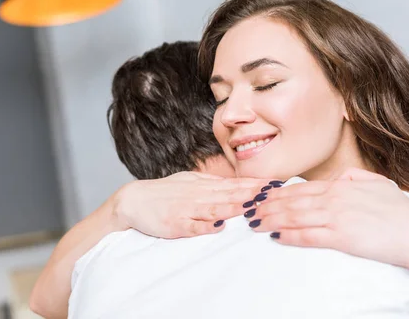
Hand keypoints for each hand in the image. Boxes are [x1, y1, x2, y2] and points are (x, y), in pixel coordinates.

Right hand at [114, 171, 268, 238]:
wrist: (133, 200)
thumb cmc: (164, 193)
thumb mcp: (190, 181)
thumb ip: (213, 184)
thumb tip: (237, 186)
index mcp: (203, 185)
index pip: (233, 185)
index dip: (254, 185)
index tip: (274, 185)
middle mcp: (198, 195)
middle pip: (230, 195)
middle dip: (252, 194)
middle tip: (273, 194)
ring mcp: (186, 210)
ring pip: (214, 208)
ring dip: (235, 208)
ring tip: (253, 207)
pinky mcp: (175, 225)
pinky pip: (192, 226)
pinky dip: (205, 226)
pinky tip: (218, 227)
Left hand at [247, 167, 408, 267]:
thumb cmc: (400, 210)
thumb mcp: (377, 183)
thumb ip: (354, 178)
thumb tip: (339, 178)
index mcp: (341, 186)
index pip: (301, 188)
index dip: (278, 192)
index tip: (261, 195)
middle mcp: (334, 199)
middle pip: (292, 201)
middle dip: (266, 205)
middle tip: (248, 209)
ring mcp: (336, 218)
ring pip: (294, 216)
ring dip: (271, 219)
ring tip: (254, 223)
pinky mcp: (341, 237)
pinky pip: (309, 236)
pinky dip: (289, 235)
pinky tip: (275, 236)